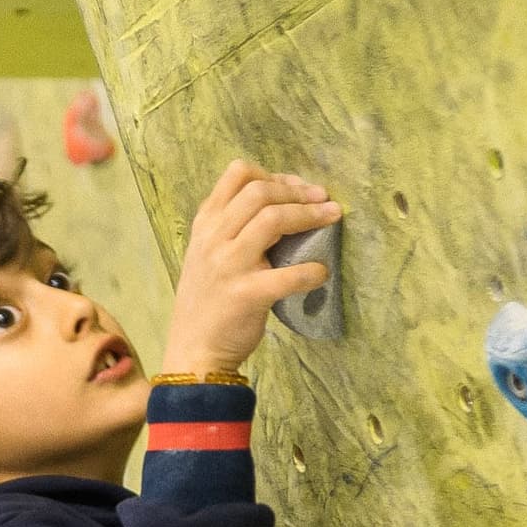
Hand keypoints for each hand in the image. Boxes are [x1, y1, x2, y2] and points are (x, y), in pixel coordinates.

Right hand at [160, 161, 341, 376]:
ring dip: (311, 215)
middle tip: (323, 200)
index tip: (296, 188)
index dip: (274, 174)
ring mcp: (227, 266)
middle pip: (260, 192)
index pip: (237, 175)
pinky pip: (288, 274)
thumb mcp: (206, 255)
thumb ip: (231, 227)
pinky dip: (312, 271)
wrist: (194, 351)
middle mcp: (213, 239)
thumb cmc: (208, 302)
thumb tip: (283, 203)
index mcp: (205, 225)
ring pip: (273, 219)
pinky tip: (321, 273)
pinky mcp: (245, 294)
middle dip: (299, 191)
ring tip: (332, 218)